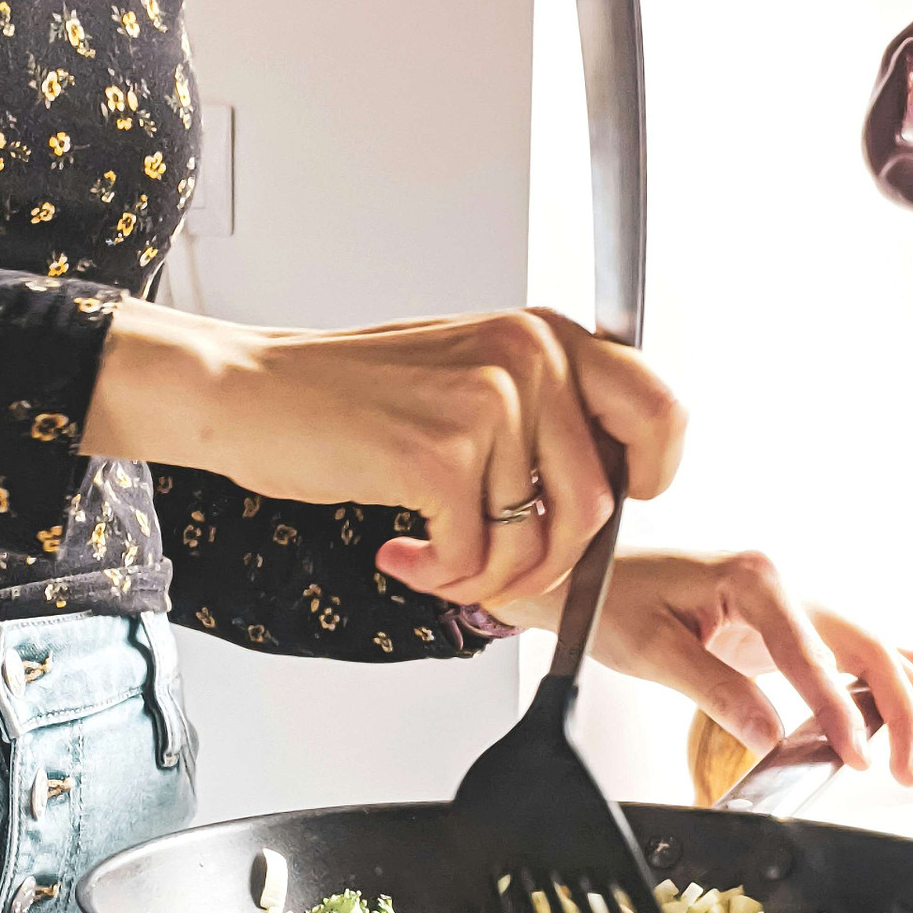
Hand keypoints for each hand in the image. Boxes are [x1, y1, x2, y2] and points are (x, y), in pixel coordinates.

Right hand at [82, 302, 685, 605]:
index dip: (648, 478)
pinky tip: (406, 552)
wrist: (252, 392)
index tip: (603, 508)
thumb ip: (541, 417)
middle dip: (552, 563)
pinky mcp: (439, 454)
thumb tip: (604, 493)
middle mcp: (528, 355)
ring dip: (490, 578)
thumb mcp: (466, 377)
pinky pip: (476, 558)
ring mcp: (487, 403)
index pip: (660, 410)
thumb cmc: (349, 395)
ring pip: (538, 543)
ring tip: (443, 562)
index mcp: (542, 334)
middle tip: (503, 570)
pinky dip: (443, 575)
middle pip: (600, 504)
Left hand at [492, 548, 912, 785]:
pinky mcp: (783, 622)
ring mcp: (790, 600)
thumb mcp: (654, 650)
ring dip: (898, 698)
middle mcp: (785, 581)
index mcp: (757, 577)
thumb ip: (717, 692)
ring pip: (869, 648)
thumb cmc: (608, 598)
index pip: (814, 655)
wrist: (582, 573)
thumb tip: (770, 736)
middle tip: (905, 771)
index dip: (840, 712)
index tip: (854, 756)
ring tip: (909, 757)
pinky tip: (892, 720)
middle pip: (868, 647)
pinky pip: (845, 652)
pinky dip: (874, 684)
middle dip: (899, 709)